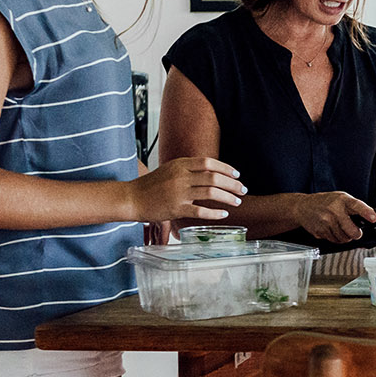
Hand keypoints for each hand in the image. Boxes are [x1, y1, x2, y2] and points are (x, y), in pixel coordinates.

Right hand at [129, 156, 244, 223]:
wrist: (132, 198)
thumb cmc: (151, 185)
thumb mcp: (170, 170)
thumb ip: (188, 169)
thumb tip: (211, 172)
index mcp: (180, 164)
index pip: (209, 162)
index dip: (226, 168)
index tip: (237, 175)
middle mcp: (181, 177)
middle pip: (214, 177)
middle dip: (233, 184)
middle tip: (243, 190)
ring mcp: (179, 193)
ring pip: (211, 193)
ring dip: (228, 197)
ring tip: (237, 202)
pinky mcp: (176, 209)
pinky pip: (201, 211)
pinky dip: (215, 213)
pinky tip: (224, 214)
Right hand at [294, 191, 375, 243]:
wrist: (302, 207)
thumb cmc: (324, 202)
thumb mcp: (340, 198)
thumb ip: (354, 207)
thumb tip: (370, 219)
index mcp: (342, 200)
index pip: (357, 206)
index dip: (366, 213)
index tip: (374, 218)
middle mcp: (334, 211)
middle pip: (352, 231)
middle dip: (356, 234)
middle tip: (356, 232)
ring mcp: (326, 222)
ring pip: (344, 239)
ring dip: (346, 237)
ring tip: (341, 228)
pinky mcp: (320, 231)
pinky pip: (334, 241)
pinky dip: (336, 238)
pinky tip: (332, 230)